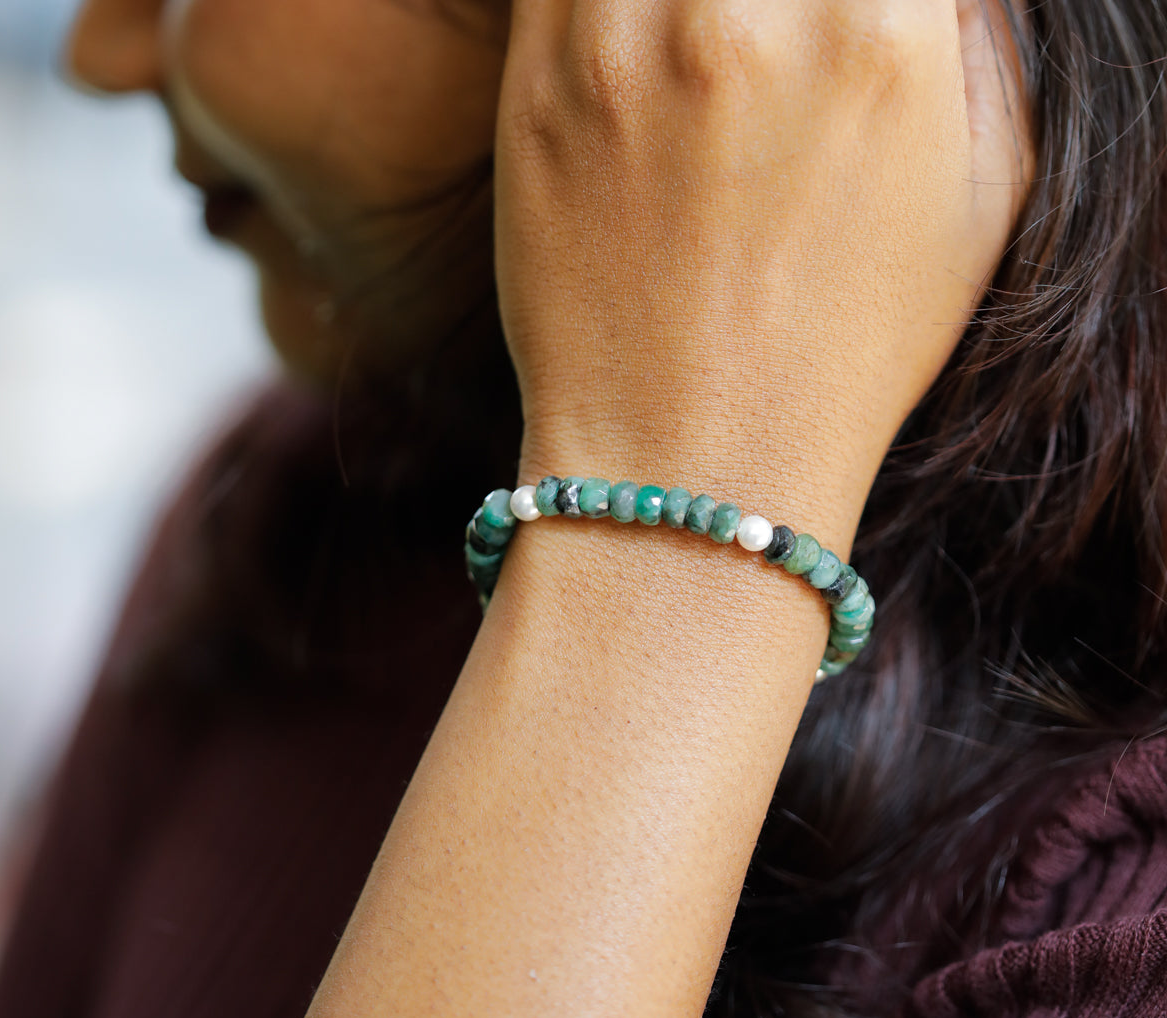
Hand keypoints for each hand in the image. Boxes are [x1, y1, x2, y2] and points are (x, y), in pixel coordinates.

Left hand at [495, 0, 1030, 535]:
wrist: (695, 465)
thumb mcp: (987, 197)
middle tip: (759, 46)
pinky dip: (600, 4)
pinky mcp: (535, 90)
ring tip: (694, 65)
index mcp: (879, 27)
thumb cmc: (849, 353)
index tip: (823, 29)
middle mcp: (744, 12)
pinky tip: (634, 56)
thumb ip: (976, 41)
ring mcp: (623, 45)